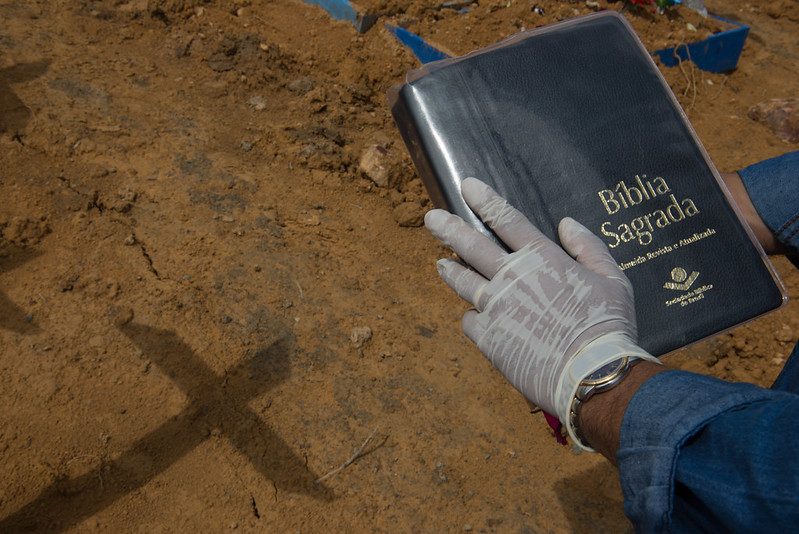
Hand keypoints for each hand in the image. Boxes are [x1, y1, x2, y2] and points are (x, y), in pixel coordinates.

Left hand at [425, 178, 659, 447]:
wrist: (592, 376)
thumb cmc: (609, 327)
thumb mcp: (613, 279)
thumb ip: (589, 247)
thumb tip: (567, 223)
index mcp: (542, 258)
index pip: (506, 219)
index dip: (485, 199)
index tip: (467, 185)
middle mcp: (512, 277)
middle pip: (471, 245)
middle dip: (448, 227)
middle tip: (431, 218)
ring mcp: (496, 307)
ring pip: (462, 281)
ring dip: (450, 269)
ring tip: (441, 264)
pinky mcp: (488, 337)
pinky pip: (470, 320)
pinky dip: (474, 317)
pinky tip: (478, 317)